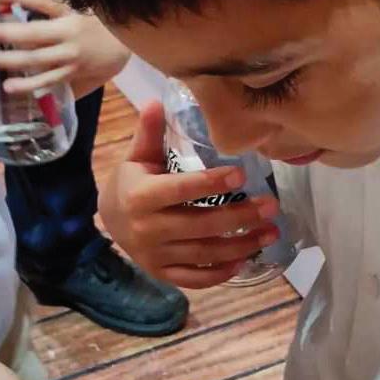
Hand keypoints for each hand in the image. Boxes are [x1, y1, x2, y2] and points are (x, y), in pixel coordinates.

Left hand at [0, 0, 130, 98]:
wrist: (126, 49)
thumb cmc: (99, 26)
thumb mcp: (79, 9)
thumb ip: (48, 7)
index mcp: (71, 16)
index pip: (44, 2)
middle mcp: (69, 37)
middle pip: (34, 35)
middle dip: (7, 34)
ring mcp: (71, 59)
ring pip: (38, 62)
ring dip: (11, 62)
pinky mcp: (72, 75)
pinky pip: (49, 81)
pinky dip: (30, 85)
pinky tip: (11, 87)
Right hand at [99, 102, 281, 287]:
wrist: (109, 220)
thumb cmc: (131, 182)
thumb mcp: (137, 156)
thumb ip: (150, 132)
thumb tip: (159, 101)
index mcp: (141, 196)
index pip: (181, 190)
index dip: (211, 184)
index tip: (242, 176)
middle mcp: (147, 230)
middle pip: (200, 225)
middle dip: (239, 217)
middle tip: (271, 206)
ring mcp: (155, 255)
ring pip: (204, 253)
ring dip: (241, 245)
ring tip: (270, 232)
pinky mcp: (162, 273)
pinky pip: (195, 278)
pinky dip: (220, 273)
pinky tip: (245, 260)